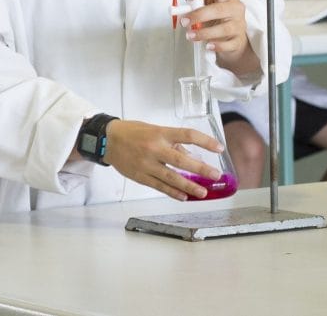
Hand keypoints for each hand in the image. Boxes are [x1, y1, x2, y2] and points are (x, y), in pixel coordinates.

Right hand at [105, 118, 222, 199]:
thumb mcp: (154, 130)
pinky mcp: (141, 176)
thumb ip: (172, 142)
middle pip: (181, 160)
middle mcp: (154, 148)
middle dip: (201, 169)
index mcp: (160, 133)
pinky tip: (184, 197)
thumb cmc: (132, 133)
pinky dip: (173, 193)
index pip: (187, 135)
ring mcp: (147, 164)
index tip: (219, 148)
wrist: (107, 140)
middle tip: (215, 175)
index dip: (205, 141)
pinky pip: (160, 186)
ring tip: (203, 192)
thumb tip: (190, 155)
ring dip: (189, 186)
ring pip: (172, 178)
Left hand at [179, 0, 254, 74]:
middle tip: (184, 21)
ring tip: (191, 35)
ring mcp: (239, 24)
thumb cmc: (220, 16)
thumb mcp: (208, 3)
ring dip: (204, 33)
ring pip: (224, 28)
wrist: (234, 34)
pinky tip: (208, 45)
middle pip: (218, 10)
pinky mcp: (239, 40)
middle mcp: (235, 8)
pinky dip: (218, 46)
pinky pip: (229, 44)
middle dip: (198, 15)